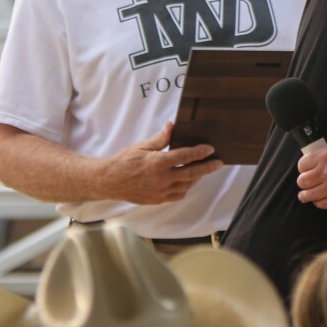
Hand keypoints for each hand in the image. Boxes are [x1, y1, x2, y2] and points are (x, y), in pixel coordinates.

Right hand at [100, 123, 221, 204]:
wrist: (109, 181)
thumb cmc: (124, 161)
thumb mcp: (142, 146)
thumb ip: (161, 138)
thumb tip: (172, 126)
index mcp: (158, 163)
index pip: (185, 157)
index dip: (200, 153)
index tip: (210, 149)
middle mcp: (161, 179)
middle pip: (191, 174)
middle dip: (207, 168)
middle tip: (218, 163)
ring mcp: (160, 191)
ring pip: (186, 186)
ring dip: (196, 178)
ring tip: (202, 170)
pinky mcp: (157, 200)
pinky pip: (177, 195)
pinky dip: (185, 188)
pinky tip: (187, 182)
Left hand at [296, 136, 326, 208]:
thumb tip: (317, 159)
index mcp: (326, 156)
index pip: (302, 164)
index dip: (303, 166)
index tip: (305, 168)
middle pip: (303, 181)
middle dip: (303, 181)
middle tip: (305, 181)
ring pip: (310, 195)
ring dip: (305, 195)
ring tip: (305, 195)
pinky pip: (324, 204)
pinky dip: (319, 202)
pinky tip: (318, 200)